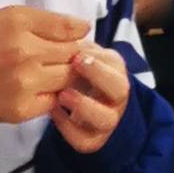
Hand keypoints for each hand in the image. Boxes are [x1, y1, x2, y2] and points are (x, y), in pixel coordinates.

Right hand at [0, 6, 88, 126]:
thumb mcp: (10, 18)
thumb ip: (48, 20)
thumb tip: (83, 27)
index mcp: (20, 25)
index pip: (70, 31)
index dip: (77, 38)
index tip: (74, 42)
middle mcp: (25, 54)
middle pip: (73, 56)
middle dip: (74, 57)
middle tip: (62, 59)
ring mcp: (25, 85)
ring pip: (68, 80)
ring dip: (66, 77)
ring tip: (50, 73)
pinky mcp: (22, 110)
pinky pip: (54, 102)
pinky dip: (52, 96)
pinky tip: (39, 89)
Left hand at [50, 40, 131, 156]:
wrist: (82, 102)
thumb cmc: (80, 74)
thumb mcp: (82, 55)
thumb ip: (78, 45)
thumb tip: (71, 31)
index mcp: (116, 72)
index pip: (115, 65)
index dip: (97, 60)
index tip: (77, 54)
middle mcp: (117, 98)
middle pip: (120, 90)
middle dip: (98, 76)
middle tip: (75, 66)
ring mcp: (107, 121)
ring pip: (104, 119)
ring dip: (84, 106)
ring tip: (62, 95)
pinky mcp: (92, 140)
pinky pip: (84, 140)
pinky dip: (67, 128)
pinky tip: (53, 112)